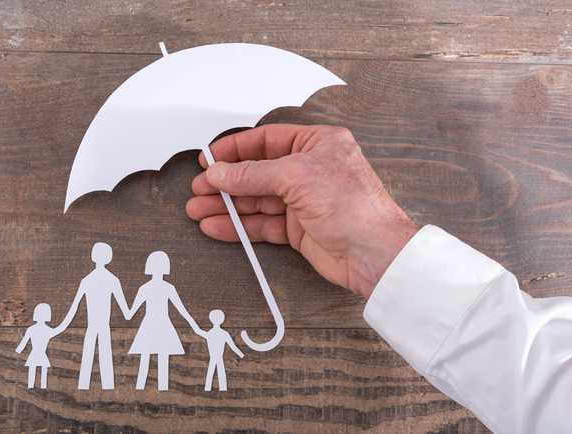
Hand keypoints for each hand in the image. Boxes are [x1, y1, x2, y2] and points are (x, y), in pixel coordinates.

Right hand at [186, 124, 417, 298]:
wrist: (374, 254)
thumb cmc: (353, 207)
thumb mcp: (297, 176)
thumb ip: (253, 174)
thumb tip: (221, 172)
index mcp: (317, 144)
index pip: (267, 141)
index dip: (235, 149)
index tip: (209, 159)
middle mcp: (309, 170)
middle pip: (257, 172)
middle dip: (226, 181)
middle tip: (199, 188)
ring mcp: (303, 201)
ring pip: (256, 200)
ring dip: (227, 206)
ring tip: (198, 209)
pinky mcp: (298, 229)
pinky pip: (261, 224)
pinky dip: (238, 226)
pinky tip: (217, 226)